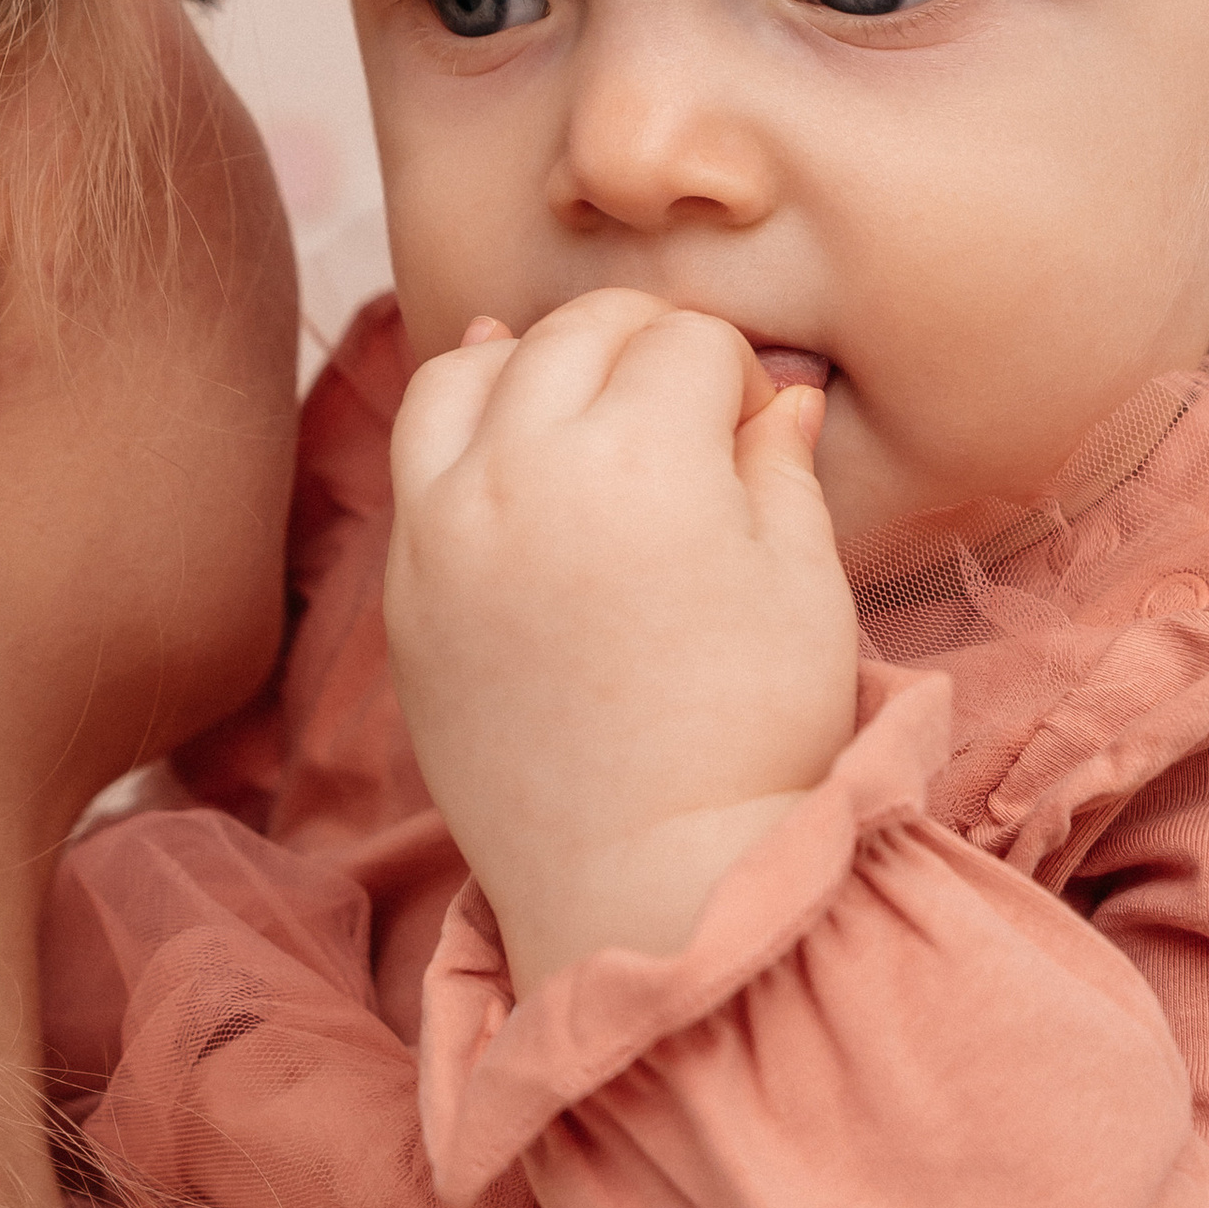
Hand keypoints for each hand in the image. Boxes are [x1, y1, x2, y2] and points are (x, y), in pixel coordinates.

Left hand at [386, 292, 859, 991]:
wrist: (642, 873)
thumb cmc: (751, 735)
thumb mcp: (803, 586)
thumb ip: (782, 469)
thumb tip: (781, 396)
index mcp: (642, 456)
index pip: (686, 341)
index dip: (735, 374)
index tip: (753, 430)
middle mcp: (525, 466)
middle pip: (580, 334)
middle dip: (645, 346)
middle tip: (688, 405)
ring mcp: (446, 522)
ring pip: (474, 366)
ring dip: (537, 357)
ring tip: (587, 397)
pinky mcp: (405, 581)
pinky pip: (414, 449)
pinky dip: (458, 409)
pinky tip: (498, 407)